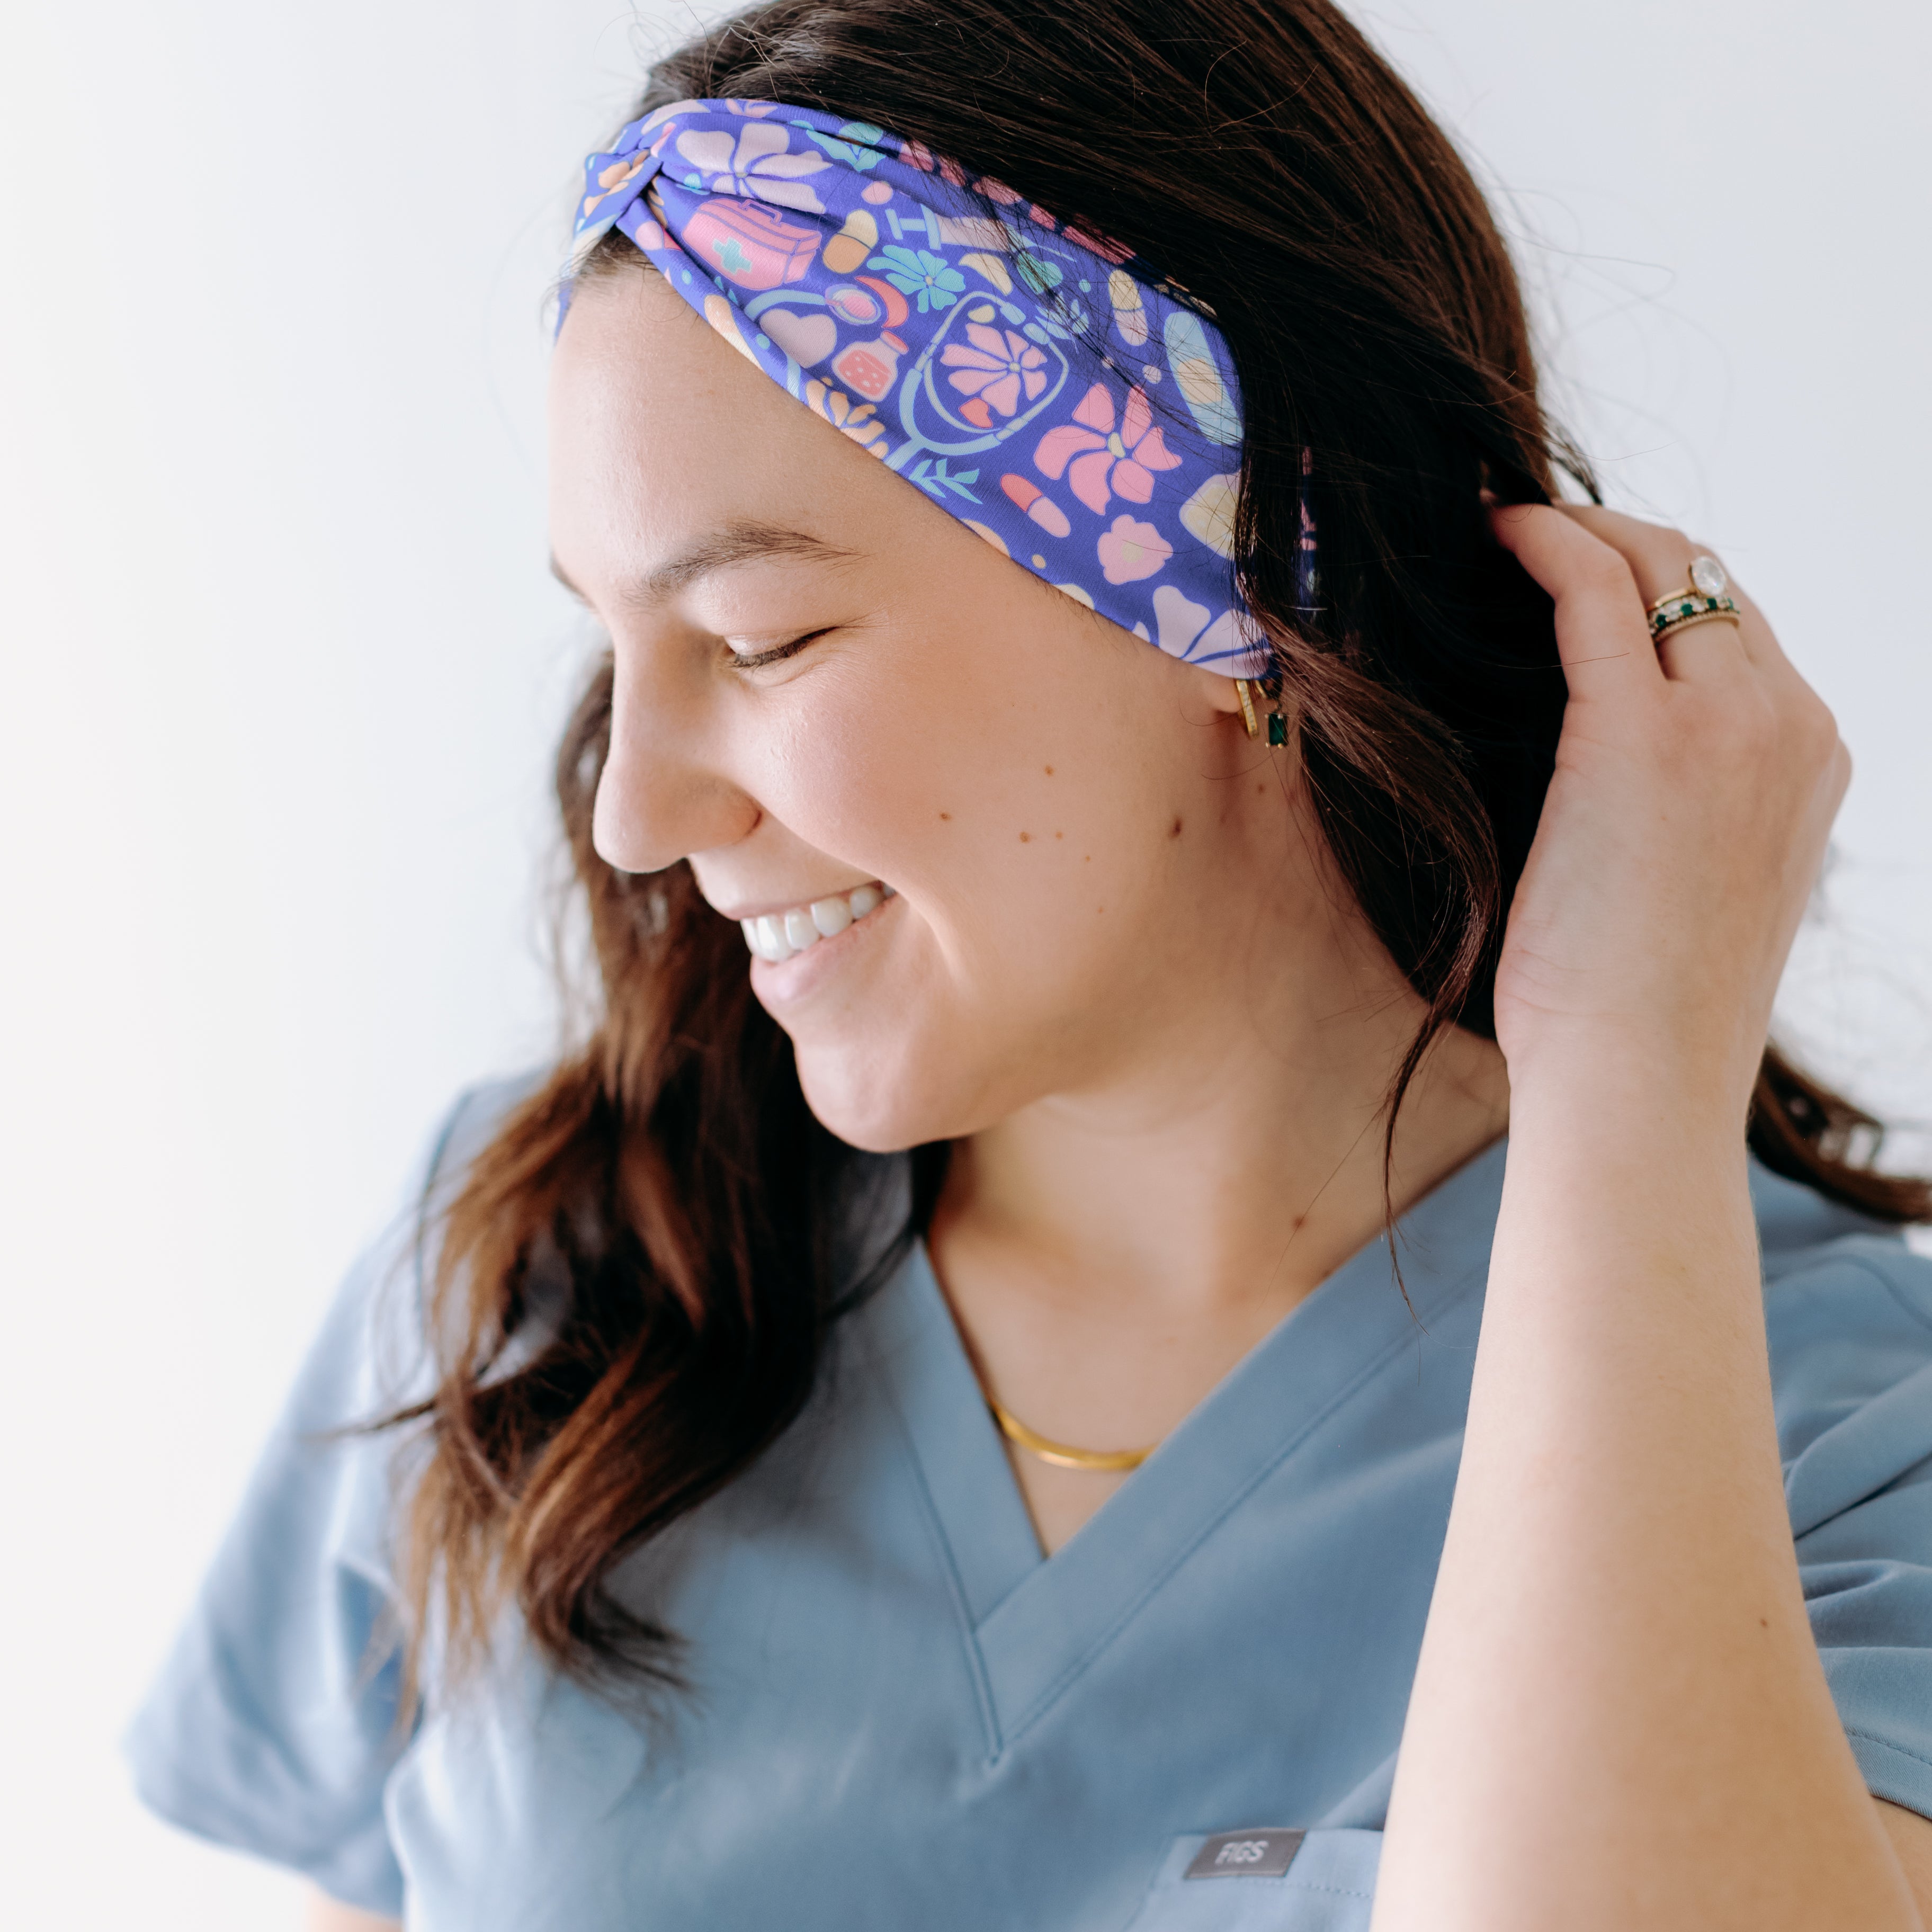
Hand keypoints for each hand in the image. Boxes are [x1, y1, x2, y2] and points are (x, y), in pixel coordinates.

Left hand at [1488, 504, 1847, 1113]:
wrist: (1642, 1082)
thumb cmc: (1640, 1011)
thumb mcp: (1695, 883)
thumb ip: (1684, 801)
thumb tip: (1604, 764)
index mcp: (1809, 760)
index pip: (1739, 627)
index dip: (1658, 583)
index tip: (1581, 568)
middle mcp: (1791, 724)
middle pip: (1709, 576)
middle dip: (1623, 536)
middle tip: (1535, 532)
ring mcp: (1730, 723)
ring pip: (1661, 564)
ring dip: (1585, 528)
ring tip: (1511, 529)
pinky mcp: (1644, 734)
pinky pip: (1593, 592)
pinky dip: (1544, 545)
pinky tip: (1495, 534)